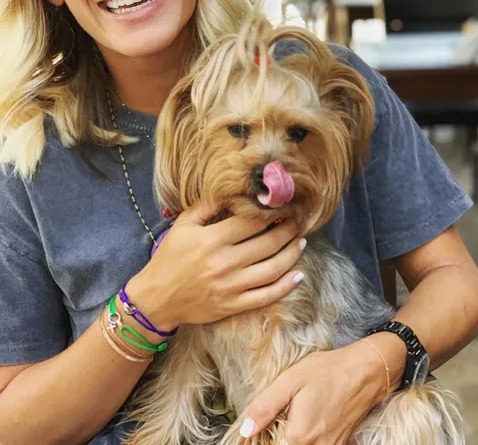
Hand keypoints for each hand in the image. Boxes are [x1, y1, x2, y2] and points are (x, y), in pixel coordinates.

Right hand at [127, 205, 305, 330]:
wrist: (157, 298)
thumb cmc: (170, 258)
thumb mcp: (183, 226)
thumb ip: (207, 207)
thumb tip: (230, 192)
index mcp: (213, 240)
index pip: (251, 222)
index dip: (271, 213)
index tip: (282, 207)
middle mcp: (225, 262)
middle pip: (268, 243)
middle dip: (288, 231)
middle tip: (297, 222)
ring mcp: (232, 286)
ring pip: (273, 269)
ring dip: (292, 254)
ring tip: (301, 242)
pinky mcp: (234, 305)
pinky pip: (267, 296)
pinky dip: (286, 285)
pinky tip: (298, 274)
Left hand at [240, 340, 395, 444]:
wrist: (366, 370)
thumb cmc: (328, 371)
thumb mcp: (291, 380)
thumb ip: (266, 406)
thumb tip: (246, 429)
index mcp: (299, 436)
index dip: (262, 439)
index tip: (259, 430)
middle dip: (279, 438)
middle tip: (277, 421)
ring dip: (294, 440)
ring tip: (292, 421)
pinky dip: (309, 439)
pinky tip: (307, 423)